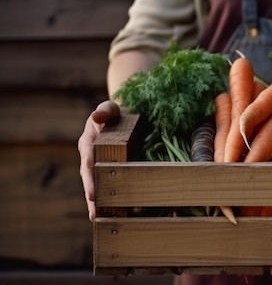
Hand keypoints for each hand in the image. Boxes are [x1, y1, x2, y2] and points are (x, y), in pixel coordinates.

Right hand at [78, 100, 120, 220]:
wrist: (125, 118)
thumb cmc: (116, 113)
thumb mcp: (111, 109)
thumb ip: (105, 111)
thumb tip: (97, 116)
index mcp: (89, 143)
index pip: (88, 161)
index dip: (90, 177)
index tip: (91, 192)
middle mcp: (91, 158)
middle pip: (90, 179)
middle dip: (92, 197)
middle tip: (95, 214)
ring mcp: (101, 167)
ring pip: (97, 187)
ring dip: (98, 204)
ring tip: (100, 221)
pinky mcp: (111, 172)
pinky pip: (108, 187)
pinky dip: (110, 201)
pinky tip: (115, 215)